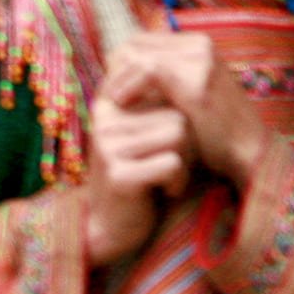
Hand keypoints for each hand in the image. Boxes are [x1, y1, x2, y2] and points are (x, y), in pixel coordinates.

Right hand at [79, 93, 194, 268]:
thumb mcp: (145, 132)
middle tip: (170, 165)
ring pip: (179, 136)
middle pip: (178, 116)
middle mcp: (104, 118)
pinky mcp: (118, 174)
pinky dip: (178, 181)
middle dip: (188, 145)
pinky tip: (162, 190)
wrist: (111, 224)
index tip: (174, 142)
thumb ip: (158, 101)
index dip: (183, 118)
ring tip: (164, 176)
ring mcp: (108, 146)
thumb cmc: (141, 172)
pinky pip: (173, 164)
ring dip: (184, 163)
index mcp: (110, 102)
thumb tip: (190, 69)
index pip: (164, 89)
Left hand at [100, 33, 271, 191]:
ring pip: (136, 54)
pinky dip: (128, 85)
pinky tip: (121, 103)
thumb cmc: (219, 130)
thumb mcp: (191, 93)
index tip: (114, 89)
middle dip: (115, 68)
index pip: (142, 40)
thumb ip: (165, 77)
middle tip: (109, 95)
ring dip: (117, 78)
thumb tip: (121, 65)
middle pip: (135, 43)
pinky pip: (146, 69)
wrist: (250, 151)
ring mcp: (200, 59)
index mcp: (200, 44)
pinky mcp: (195, 78)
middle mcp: (201, 45)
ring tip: (112, 101)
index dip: (121, 62)